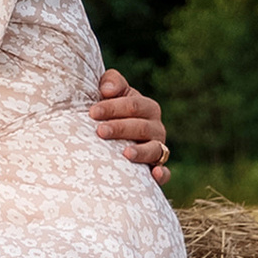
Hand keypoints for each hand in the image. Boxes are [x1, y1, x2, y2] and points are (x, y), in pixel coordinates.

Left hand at [90, 68, 170, 182]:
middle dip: (120, 128)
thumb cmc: (110, 111)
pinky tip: (155, 174)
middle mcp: (156, 128)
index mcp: (147, 108)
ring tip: (125, 153)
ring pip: (154, 149)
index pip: (133, 105)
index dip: (113, 107)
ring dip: (141, 151)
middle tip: (99, 131)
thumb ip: (111, 82)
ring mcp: (158, 149)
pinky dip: (162, 175)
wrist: (115, 138)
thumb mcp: (111, 92)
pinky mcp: (157, 169)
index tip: (92, 112)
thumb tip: (107, 90)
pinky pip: (165, 174)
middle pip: (141, 127)